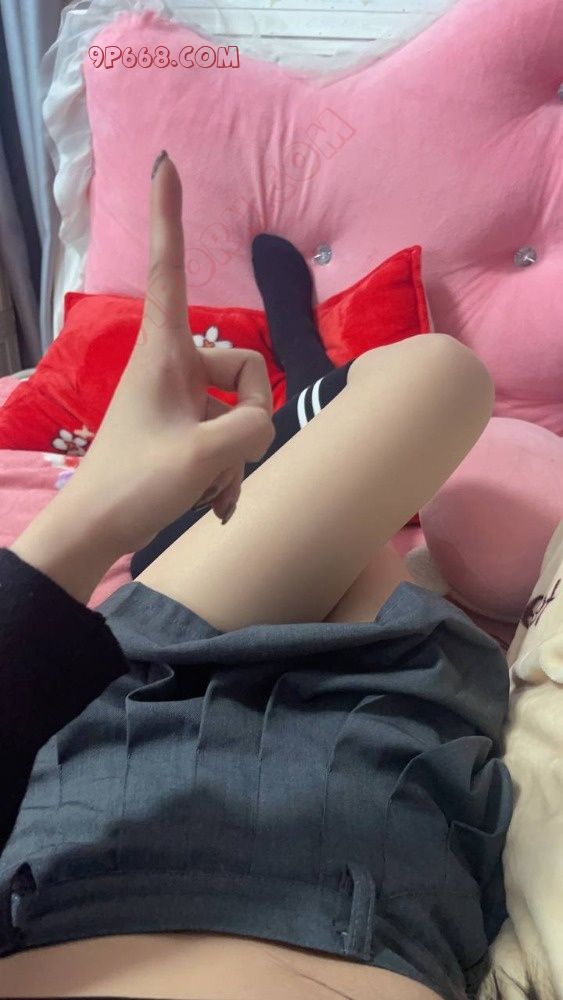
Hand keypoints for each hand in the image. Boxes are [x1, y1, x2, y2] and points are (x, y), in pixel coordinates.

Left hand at [64, 152, 274, 553]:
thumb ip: (252, 427)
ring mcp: (179, 401)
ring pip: (239, 411)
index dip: (169, 215)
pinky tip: (215, 504)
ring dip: (236, 456)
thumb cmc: (136, 484)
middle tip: (222, 461)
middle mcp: (174, 367)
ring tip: (211, 490)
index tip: (165, 161)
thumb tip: (263, 420)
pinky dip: (227, 470)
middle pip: (245, 369)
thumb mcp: (205, 456)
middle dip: (249, 419)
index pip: (171, 270)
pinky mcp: (183, 430)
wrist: (94, 532)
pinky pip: (226, 437)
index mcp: (165, 354)